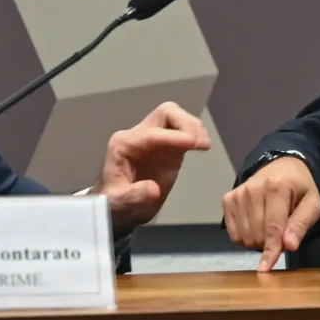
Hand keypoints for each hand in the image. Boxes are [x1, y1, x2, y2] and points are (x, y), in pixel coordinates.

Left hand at [95, 102, 211, 230]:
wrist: (118, 206)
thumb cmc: (115, 202)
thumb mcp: (119, 203)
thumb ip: (134, 195)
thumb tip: (154, 190)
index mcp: (123, 144)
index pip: (151, 133)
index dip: (172, 136)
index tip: (192, 143)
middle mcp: (139, 135)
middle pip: (165, 113)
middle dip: (185, 123)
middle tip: (200, 143)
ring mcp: (155, 138)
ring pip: (176, 117)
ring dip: (193, 127)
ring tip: (204, 145)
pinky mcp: (168, 146)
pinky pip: (183, 130)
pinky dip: (196, 134)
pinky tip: (203, 146)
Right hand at [222, 155, 319, 272]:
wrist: (282, 168)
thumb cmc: (300, 189)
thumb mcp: (312, 205)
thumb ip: (301, 225)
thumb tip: (289, 246)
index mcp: (277, 187)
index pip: (273, 227)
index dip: (271, 250)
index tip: (265, 268)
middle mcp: (253, 188)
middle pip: (257, 234)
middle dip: (270, 243)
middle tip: (283, 234)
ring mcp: (238, 193)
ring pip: (244, 236)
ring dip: (258, 241)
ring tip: (270, 228)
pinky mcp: (228, 199)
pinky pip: (233, 233)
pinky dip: (245, 237)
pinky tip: (256, 227)